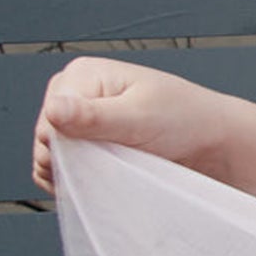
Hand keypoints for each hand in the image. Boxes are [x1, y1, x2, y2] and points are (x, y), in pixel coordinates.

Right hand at [29, 57, 250, 193]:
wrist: (211, 140)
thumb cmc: (184, 121)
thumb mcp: (138, 119)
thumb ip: (94, 117)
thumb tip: (53, 109)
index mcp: (82, 74)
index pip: (48, 121)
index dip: (69, 146)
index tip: (102, 155)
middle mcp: (75, 92)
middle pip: (45, 138)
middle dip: (70, 159)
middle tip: (110, 165)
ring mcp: (78, 118)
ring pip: (49, 155)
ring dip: (71, 171)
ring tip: (109, 171)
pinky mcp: (86, 140)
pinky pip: (59, 167)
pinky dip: (71, 179)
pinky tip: (96, 181)